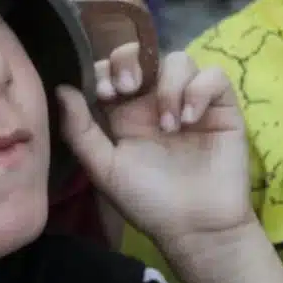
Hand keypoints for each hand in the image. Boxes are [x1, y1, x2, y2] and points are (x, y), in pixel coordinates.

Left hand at [57, 44, 252, 246]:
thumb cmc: (148, 201)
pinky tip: (190, 120)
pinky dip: (200, 91)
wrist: (196, 229)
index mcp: (125, 111)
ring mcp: (190, 100)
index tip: (104, 92)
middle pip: (143, 53)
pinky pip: (214, 77)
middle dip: (131, 62)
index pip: (112, 69)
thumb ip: (80, 130)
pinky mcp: (222, 107)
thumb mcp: (105, 170)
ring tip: (168, 125)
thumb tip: (61, 88)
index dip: (105, 69)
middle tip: (128, 88)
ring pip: (179, 60)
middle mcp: (156, 100)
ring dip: (169, 85)